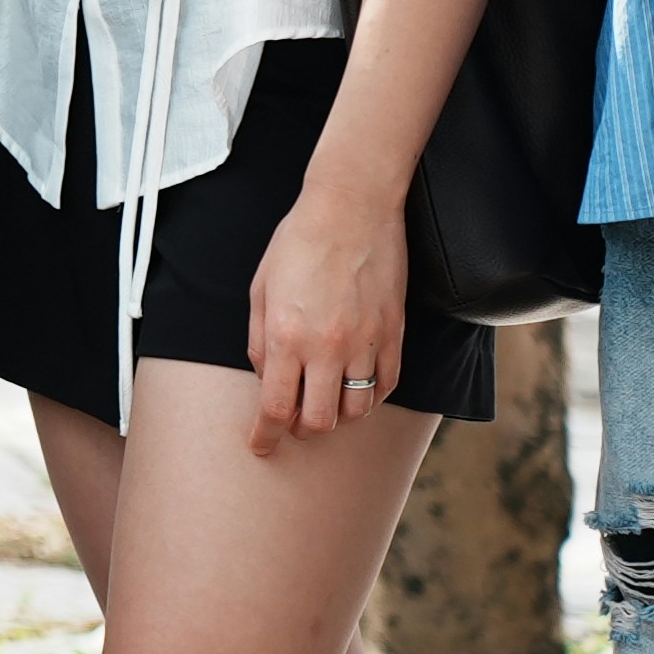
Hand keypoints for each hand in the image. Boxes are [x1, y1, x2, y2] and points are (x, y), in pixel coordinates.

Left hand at [244, 177, 416, 450]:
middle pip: (319, 421)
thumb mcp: (261, 289)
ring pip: (356, 410)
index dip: (266, 435)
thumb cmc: (298, 243)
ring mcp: (366, 342)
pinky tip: (357, 387)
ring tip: (326, 402)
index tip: (261, 446)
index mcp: (286, 336)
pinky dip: (371, 396)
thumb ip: (259, 340)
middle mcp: (327, 347)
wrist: (351, 208)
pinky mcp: (394, 334)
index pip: (276, 408)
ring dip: (338, 415)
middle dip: (301, 429)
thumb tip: (266, 377)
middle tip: (293, 421)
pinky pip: (386, 386)